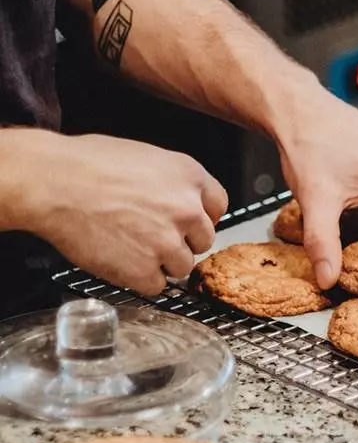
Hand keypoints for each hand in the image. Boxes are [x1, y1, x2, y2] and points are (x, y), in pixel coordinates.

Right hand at [18, 132, 226, 294]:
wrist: (55, 183)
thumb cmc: (88, 164)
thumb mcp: (146, 156)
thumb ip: (172, 181)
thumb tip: (179, 197)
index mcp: (190, 176)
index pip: (218, 206)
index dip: (200, 217)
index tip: (188, 223)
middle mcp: (188, 209)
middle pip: (204, 239)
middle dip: (182, 241)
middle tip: (153, 236)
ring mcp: (169, 241)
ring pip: (183, 265)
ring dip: (162, 262)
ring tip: (131, 247)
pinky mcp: (146, 269)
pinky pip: (157, 285)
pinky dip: (140, 279)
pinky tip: (121, 261)